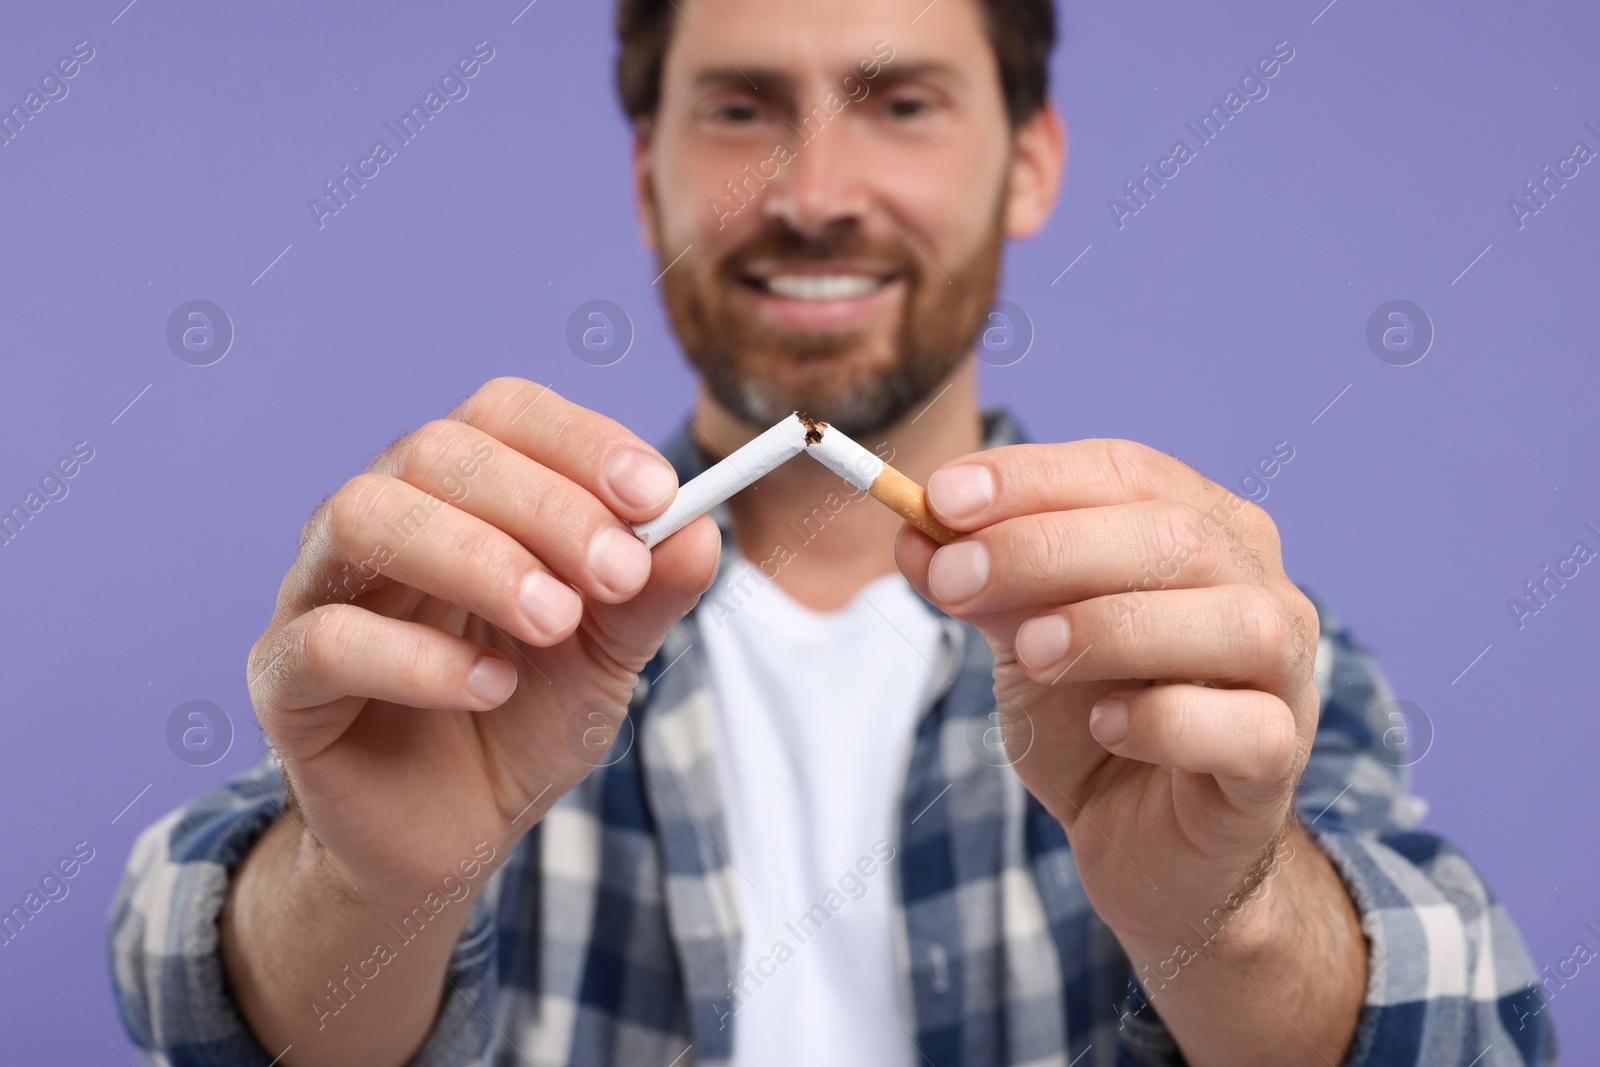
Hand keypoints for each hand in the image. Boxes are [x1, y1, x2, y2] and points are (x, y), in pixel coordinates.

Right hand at [245, 378, 719, 900]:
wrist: (453, 833)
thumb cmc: (524, 718)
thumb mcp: (607, 655)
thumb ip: (649, 593)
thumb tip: (701, 528)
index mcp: (459, 491)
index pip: (504, 413)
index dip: (580, 441)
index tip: (657, 493)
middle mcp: (380, 517)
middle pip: (439, 451)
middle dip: (545, 505)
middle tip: (616, 572)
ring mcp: (317, 591)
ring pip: (364, 517)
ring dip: (477, 559)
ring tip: (554, 620)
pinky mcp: (283, 679)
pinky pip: (326, 641)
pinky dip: (418, 658)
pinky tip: (491, 687)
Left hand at [896, 438, 1319, 954]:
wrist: (1142, 842)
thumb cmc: (1093, 717)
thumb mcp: (1021, 638)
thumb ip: (978, 584)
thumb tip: (914, 534)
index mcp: (1202, 526)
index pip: (1124, 472)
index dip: (1031, 478)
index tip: (941, 498)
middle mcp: (1259, 583)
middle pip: (1172, 535)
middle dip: (1046, 548)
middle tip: (955, 575)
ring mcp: (1286, 673)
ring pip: (1233, 622)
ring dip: (1113, 626)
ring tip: (1031, 652)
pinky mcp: (1278, 761)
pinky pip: (1244, 727)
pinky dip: (1165, 720)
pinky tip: (1106, 726)